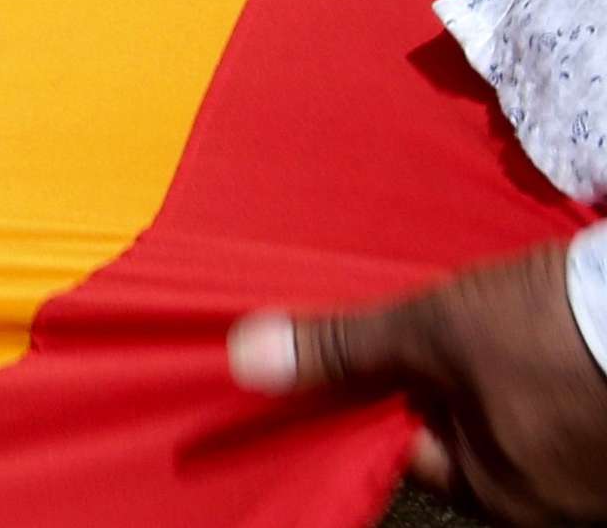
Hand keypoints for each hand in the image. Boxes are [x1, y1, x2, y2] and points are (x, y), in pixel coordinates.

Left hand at [229, 242, 606, 525]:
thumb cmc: (554, 329)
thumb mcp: (431, 331)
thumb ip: (343, 351)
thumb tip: (250, 360)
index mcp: (506, 499)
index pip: (411, 452)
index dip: (376, 398)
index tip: (361, 355)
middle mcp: (558, 501)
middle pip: (468, 437)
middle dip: (442, 383)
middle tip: (432, 327)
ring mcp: (600, 472)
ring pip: (518, 417)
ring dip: (496, 373)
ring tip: (489, 321)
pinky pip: (564, 403)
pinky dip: (543, 368)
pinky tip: (537, 325)